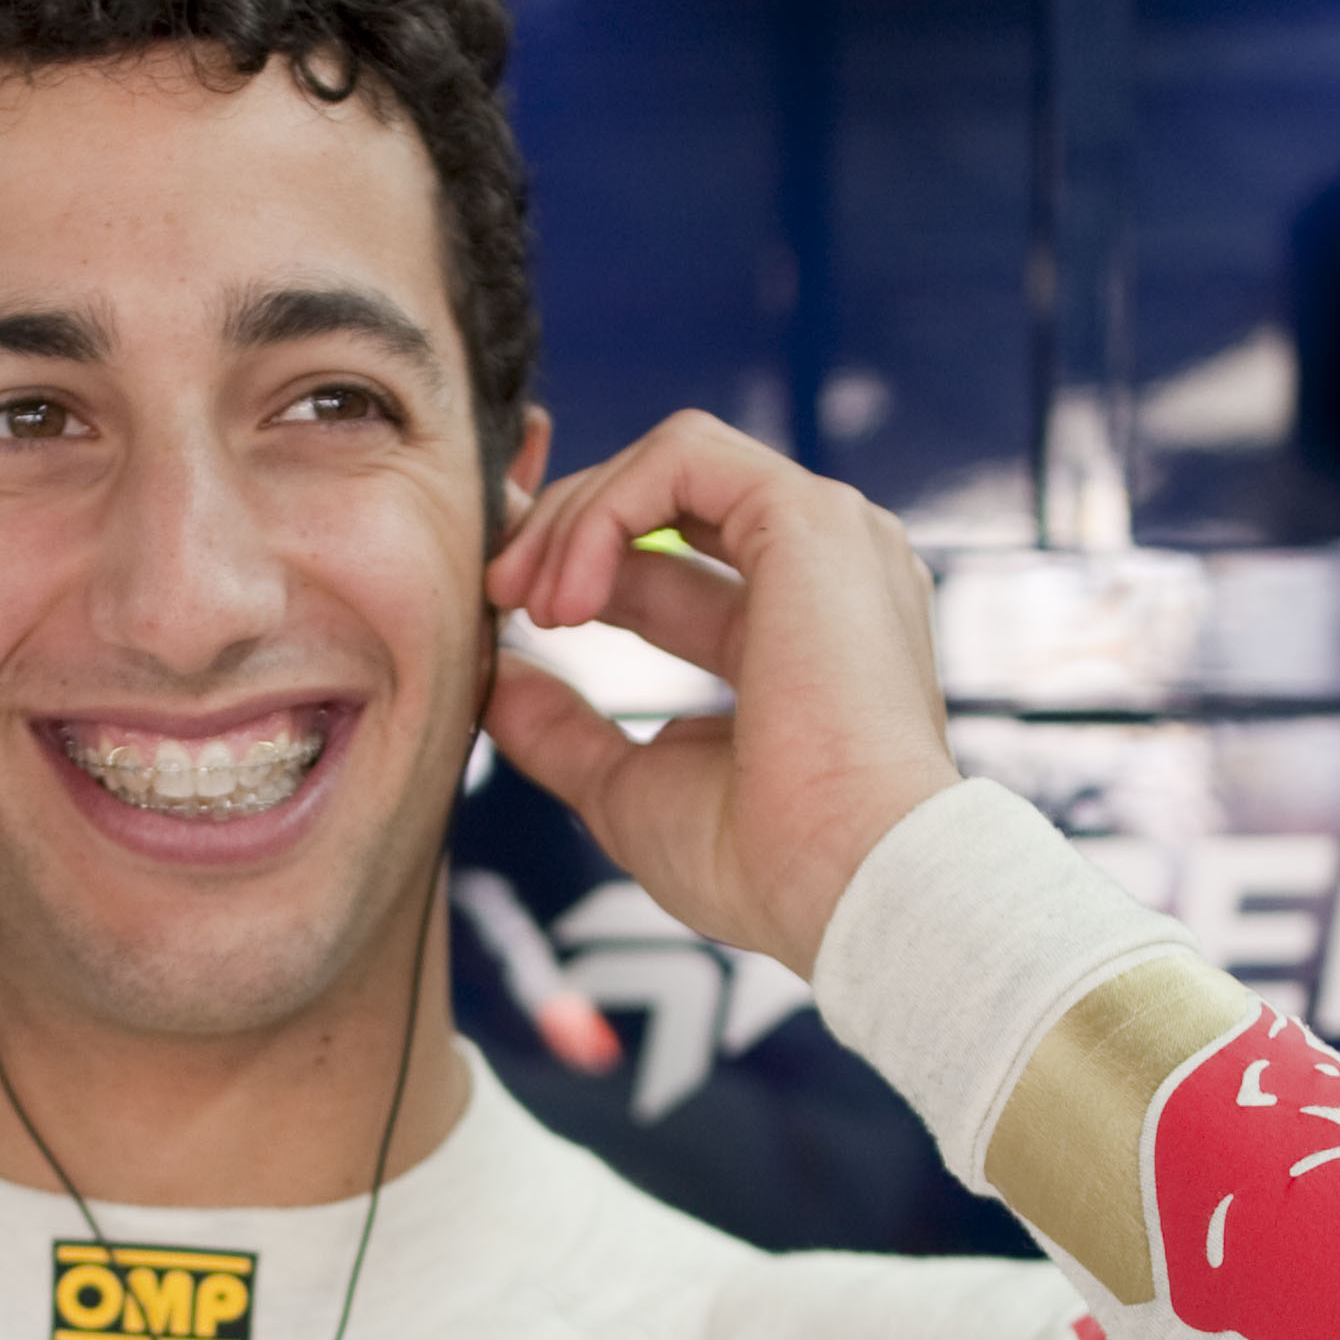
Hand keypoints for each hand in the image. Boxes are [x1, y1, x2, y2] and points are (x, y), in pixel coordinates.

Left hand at [479, 413, 959, 972]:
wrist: (847, 883)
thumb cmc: (764, 862)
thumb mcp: (630, 787)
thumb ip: (563, 730)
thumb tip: (492, 682)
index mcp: (794, 633)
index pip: (664, 563)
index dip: (573, 565)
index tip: (497, 603)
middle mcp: (821, 572)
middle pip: (667, 498)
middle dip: (560, 526)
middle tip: (492, 589)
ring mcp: (827, 536)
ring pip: (671, 460)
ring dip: (575, 516)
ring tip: (523, 597)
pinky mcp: (811, 517)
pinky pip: (683, 457)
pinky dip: (605, 507)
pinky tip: (570, 594)